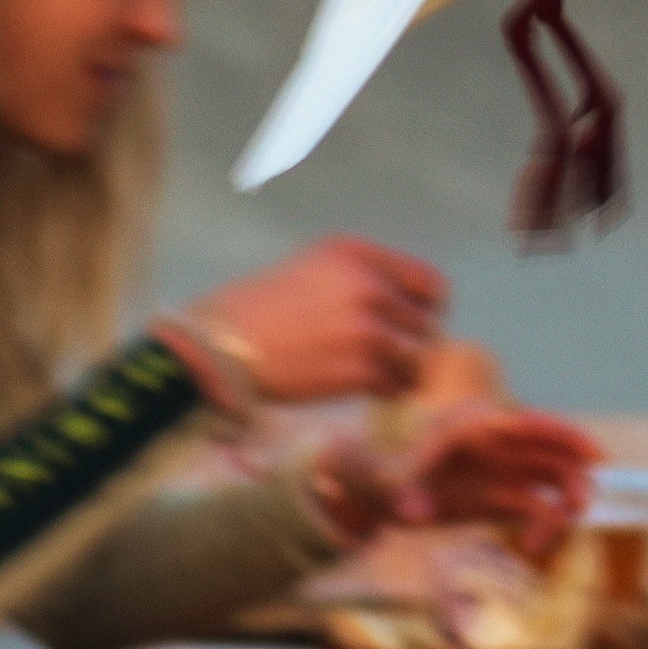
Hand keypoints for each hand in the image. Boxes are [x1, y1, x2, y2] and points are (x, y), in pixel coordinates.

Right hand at [179, 236, 446, 405]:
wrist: (218, 349)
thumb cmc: (259, 313)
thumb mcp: (311, 269)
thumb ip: (362, 279)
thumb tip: (412, 309)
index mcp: (356, 254)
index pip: (430, 285)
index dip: (425, 311)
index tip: (408, 328)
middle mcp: (368, 285)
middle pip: (426, 326)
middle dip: (408, 346)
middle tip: (379, 360)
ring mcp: (366, 328)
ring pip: (417, 360)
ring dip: (400, 374)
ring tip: (372, 377)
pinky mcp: (359, 369)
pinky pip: (397, 386)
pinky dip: (383, 393)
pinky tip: (358, 390)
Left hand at [390, 408, 601, 561]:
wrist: (386, 492)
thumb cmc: (386, 473)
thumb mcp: (386, 477)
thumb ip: (398, 489)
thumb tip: (411, 512)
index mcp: (481, 428)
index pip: (532, 424)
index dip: (565, 435)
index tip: (592, 454)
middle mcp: (505, 448)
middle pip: (558, 453)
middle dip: (576, 476)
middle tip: (578, 506)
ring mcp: (511, 473)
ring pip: (559, 481)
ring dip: (570, 503)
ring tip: (554, 529)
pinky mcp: (510, 501)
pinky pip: (543, 510)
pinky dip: (546, 528)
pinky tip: (529, 546)